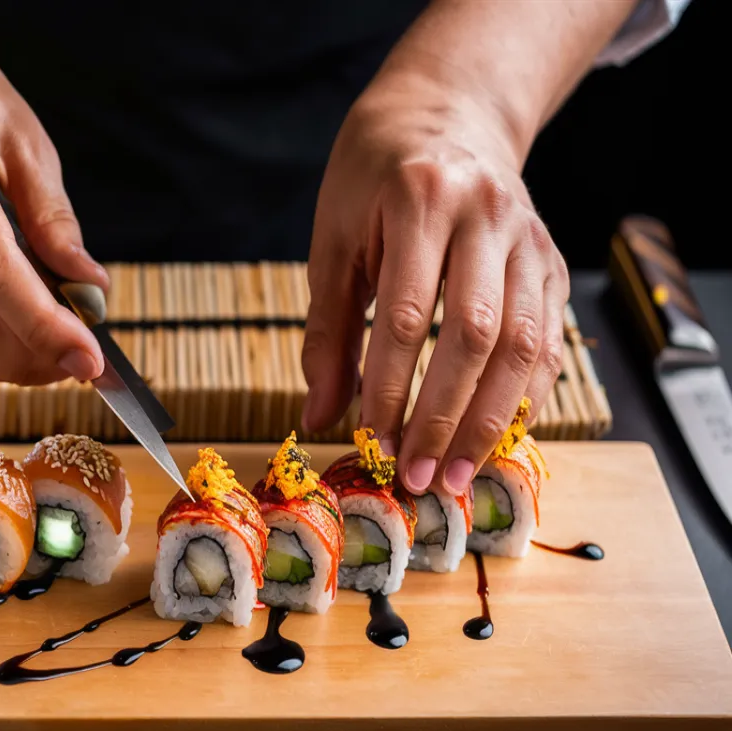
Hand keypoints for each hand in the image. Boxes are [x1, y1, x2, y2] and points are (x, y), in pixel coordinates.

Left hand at [302, 73, 567, 495]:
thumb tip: (319, 416)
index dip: (389, 386)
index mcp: (420, 198)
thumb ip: (327, 331)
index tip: (371, 441)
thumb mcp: (334, 241)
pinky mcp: (551, 259)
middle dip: (444, 415)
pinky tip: (496, 434)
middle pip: (474, 333)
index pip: (405, 313)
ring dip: (489, 418)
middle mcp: (487, 213)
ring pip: (523, 342)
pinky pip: (549, 338)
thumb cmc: (371, 180)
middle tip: (418, 475)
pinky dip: (525, 393)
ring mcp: (529, 236)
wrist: (444, 113)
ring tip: (458, 473)